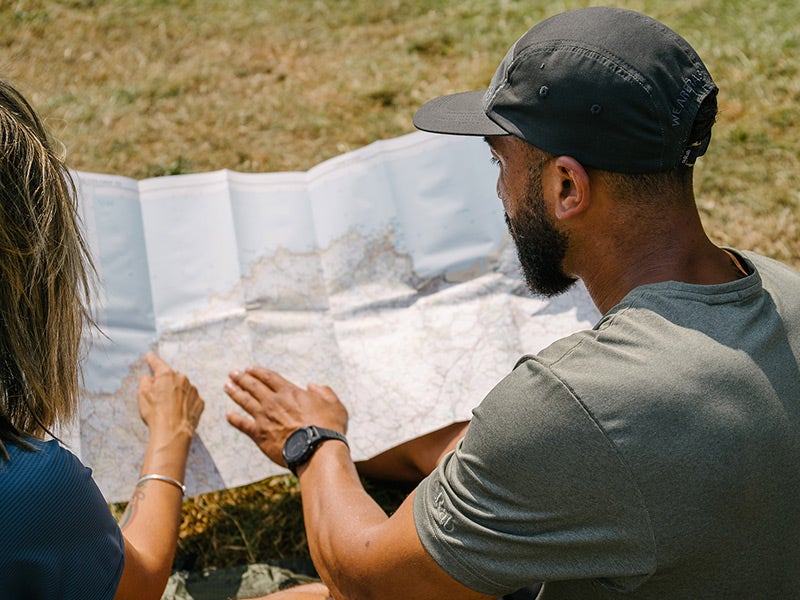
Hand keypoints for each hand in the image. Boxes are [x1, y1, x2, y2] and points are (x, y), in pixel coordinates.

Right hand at [138, 353, 203, 441]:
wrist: (173, 432)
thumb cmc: (155, 413)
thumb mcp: (142, 395)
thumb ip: (145, 381)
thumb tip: (150, 378)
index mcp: (167, 375)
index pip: (157, 363)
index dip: (152, 360)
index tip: (149, 356)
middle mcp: (183, 379)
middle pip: (172, 378)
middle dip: (166, 384)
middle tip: (158, 398)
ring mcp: (193, 391)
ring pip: (182, 388)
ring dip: (177, 394)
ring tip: (169, 409)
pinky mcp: (199, 402)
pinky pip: (190, 399)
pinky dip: (185, 404)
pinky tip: (178, 413)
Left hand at [225, 366, 347, 466]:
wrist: (316, 449)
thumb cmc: (328, 427)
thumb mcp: (334, 404)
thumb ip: (324, 392)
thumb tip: (312, 385)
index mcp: (290, 392)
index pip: (269, 377)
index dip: (258, 371)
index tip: (249, 368)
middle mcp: (274, 402)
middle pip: (253, 386)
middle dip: (242, 378)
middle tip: (232, 373)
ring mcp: (264, 418)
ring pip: (245, 401)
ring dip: (235, 392)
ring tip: (227, 386)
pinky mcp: (259, 435)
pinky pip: (243, 424)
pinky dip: (234, 419)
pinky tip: (228, 415)